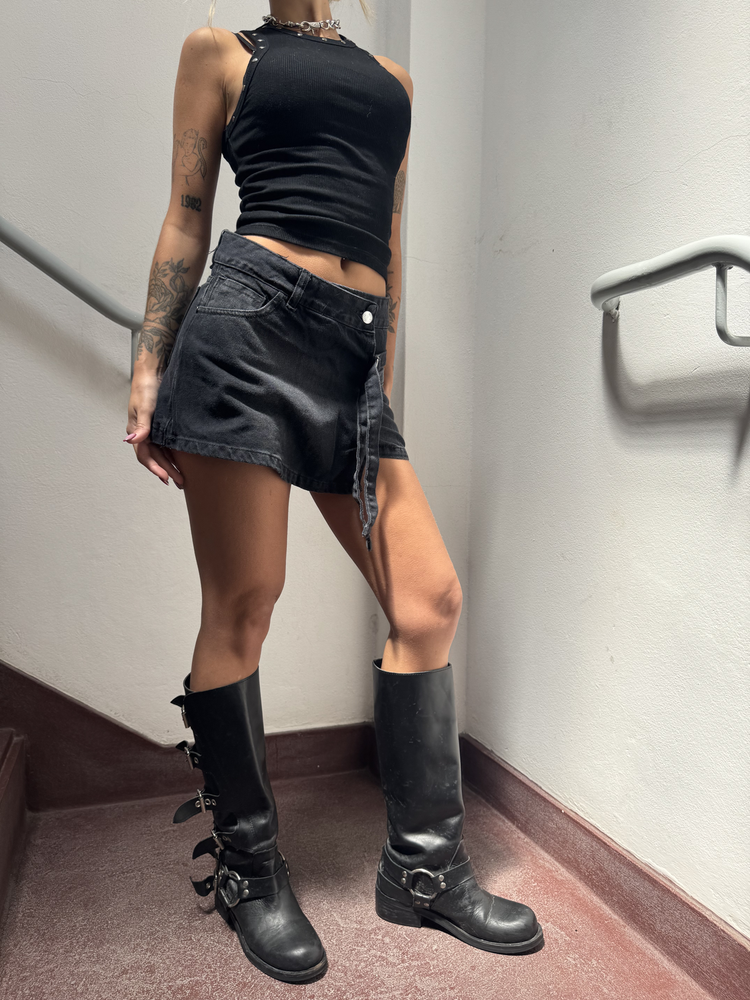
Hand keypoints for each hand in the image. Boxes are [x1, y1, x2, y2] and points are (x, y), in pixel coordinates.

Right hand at [125, 372, 183, 488]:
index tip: (166, 478)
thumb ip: (142, 426)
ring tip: (182, 477)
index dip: (155, 468)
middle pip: (155, 457)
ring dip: (170, 465)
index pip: (145, 455)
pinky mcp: (161, 426)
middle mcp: (144, 434)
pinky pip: (167, 444)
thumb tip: (132, 441)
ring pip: (161, 453)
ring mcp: (153, 430)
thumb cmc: (146, 389)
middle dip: (166, 471)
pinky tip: (182, 461)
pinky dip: (173, 454)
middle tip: (180, 483)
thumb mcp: (144, 407)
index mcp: (136, 431)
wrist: (153, 373)